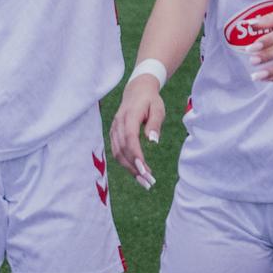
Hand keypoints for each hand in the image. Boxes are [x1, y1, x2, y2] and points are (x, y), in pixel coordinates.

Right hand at [109, 74, 165, 188]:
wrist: (137, 90)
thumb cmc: (150, 100)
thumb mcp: (158, 108)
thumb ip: (155, 124)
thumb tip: (153, 141)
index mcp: (129, 116)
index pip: (130, 139)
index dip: (136, 156)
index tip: (145, 170)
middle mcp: (118, 124)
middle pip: (122, 150)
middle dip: (134, 168)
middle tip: (149, 182)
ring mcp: (114, 129)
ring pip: (117, 153)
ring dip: (130, 169)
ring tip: (144, 181)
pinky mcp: (114, 134)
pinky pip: (117, 152)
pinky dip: (126, 163)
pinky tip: (137, 171)